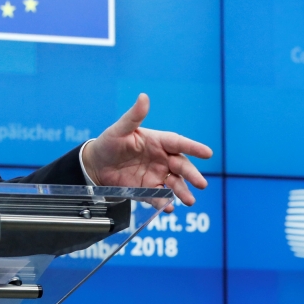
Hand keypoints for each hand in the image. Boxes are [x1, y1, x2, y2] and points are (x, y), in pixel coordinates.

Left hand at [82, 94, 212, 209]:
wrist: (95, 164)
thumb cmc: (109, 142)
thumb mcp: (119, 129)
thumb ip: (134, 116)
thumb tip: (143, 97)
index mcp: (158, 142)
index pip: (178, 143)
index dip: (193, 147)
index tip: (207, 153)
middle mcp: (161, 159)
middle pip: (181, 166)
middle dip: (192, 175)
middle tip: (201, 183)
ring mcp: (156, 175)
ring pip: (174, 184)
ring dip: (182, 192)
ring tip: (189, 200)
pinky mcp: (147, 189)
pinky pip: (158, 196)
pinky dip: (164, 202)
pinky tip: (167, 207)